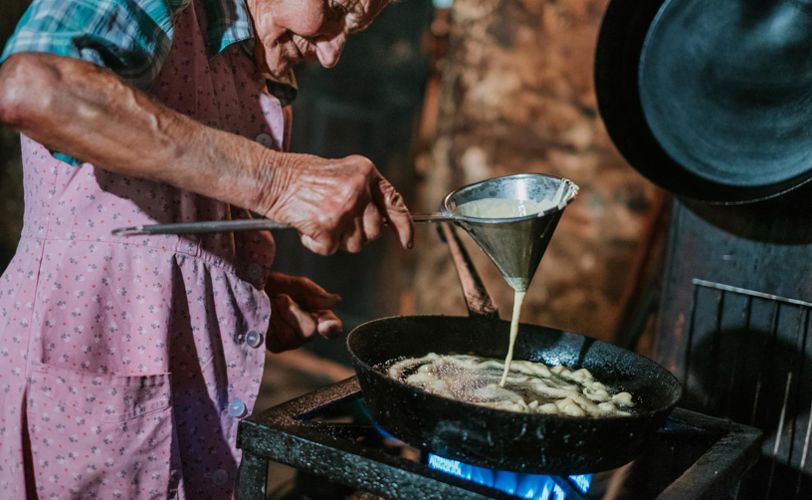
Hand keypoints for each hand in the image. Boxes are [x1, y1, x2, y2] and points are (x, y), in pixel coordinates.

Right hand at [260, 153, 412, 254]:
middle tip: (336, 220)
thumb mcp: (343, 173)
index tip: (406, 241)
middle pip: (375, 231)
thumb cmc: (302, 176)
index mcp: (365, 172)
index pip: (394, 202)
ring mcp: (343, 209)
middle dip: (358, 233)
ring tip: (319, 219)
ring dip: (337, 239)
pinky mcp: (326, 227)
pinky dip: (316, 244)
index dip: (404, 225)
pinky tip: (306, 226)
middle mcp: (358, 190)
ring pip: (355, 244)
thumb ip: (365, 193)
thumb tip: (384, 222)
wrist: (272, 177)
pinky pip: (330, 250)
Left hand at [265, 271, 342, 352]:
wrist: (249, 289)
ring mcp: (292, 341)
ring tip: (271, 304)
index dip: (331, 327)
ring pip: (291, 336)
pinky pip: (276, 338)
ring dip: (279, 315)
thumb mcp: (294, 284)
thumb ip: (314, 293)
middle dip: (295, 311)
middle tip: (283, 297)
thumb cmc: (275, 286)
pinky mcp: (276, 346)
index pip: (332, 326)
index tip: (327, 325)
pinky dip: (269, 323)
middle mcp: (308, 331)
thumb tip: (336, 300)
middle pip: (310, 330)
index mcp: (319, 315)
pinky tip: (265, 315)